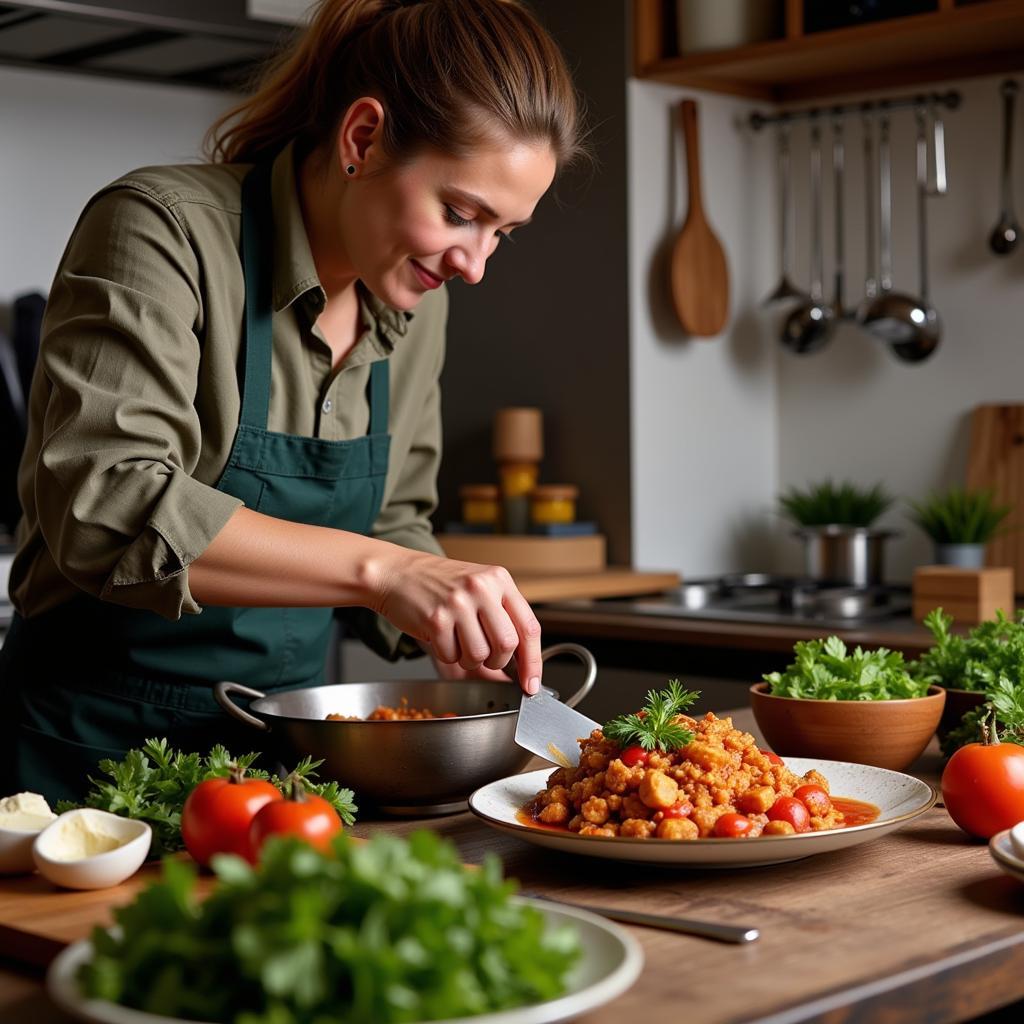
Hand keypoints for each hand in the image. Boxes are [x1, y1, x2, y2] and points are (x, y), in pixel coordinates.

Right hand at [370, 549, 541, 693]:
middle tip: (485, 655)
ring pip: (479, 654)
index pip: (529, 627)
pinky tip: (440, 635)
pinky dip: (446, 655)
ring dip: (469, 659)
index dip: (533, 662)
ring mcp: (458, 603)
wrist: (397, 572)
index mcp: (499, 580)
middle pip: (507, 645)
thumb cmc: (439, 584)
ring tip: (458, 639)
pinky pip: (451, 656)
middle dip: (497, 661)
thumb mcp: (478, 589)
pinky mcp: (436, 618)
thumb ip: (502, 618)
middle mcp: (481, 588)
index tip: (531, 683)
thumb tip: (522, 667)